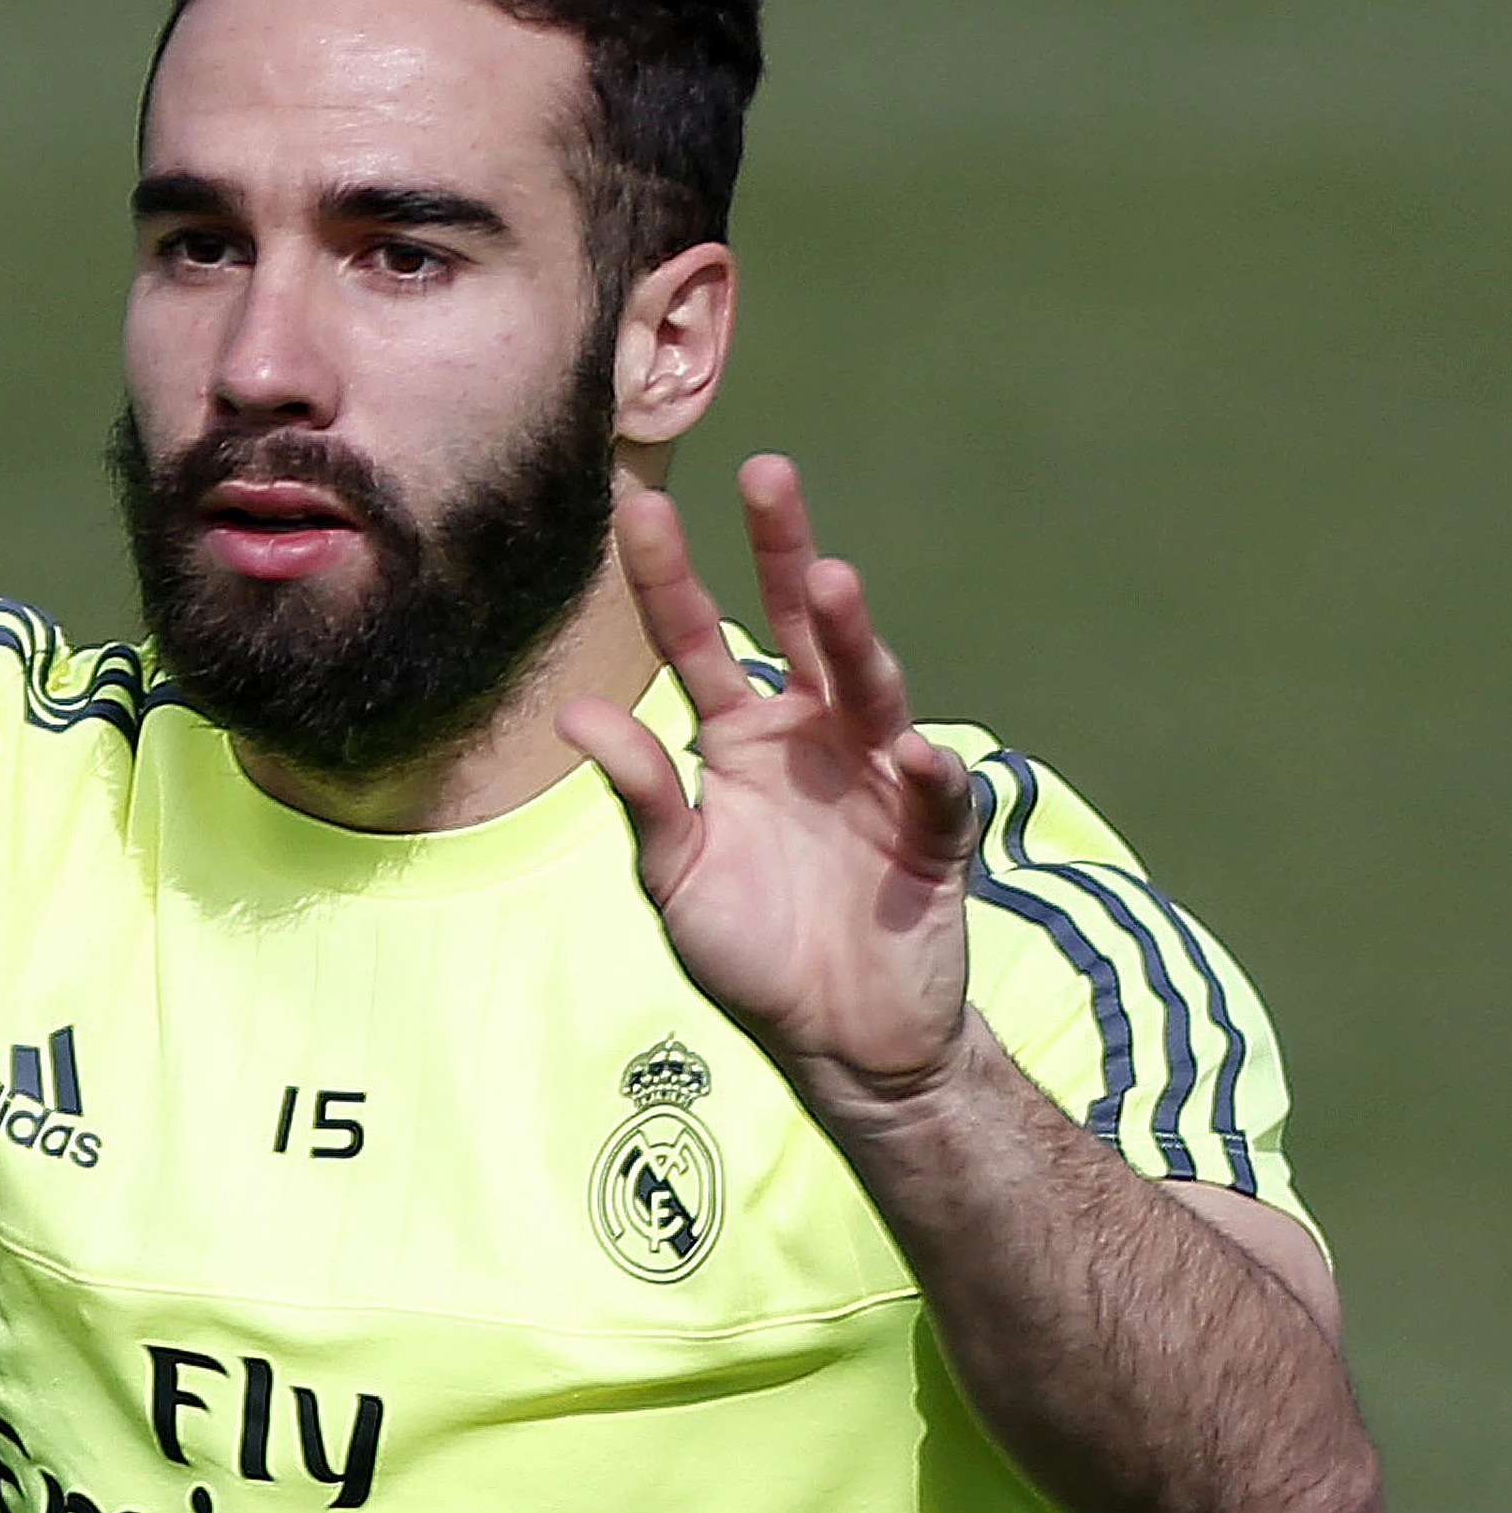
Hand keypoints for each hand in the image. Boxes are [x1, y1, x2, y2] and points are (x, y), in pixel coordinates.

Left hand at [560, 456, 976, 1108]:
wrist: (839, 1040)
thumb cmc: (750, 950)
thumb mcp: (673, 875)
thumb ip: (641, 797)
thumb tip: (575, 714)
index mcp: (741, 740)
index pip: (696, 642)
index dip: (669, 579)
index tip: (642, 507)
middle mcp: (813, 738)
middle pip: (797, 630)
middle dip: (785, 551)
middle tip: (767, 472)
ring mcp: (878, 778)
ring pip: (869, 690)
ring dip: (853, 639)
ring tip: (833, 583)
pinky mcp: (934, 838)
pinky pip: (936, 797)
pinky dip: (931, 774)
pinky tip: (915, 756)